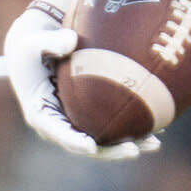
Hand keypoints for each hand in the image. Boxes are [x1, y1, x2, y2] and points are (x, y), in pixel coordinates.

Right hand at [0, 4, 158, 162]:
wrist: (37, 51)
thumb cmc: (33, 46)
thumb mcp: (33, 42)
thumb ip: (51, 41)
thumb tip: (71, 40)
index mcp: (41, 114)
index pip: (58, 133)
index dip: (74, 142)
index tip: (91, 147)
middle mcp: (59, 125)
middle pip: (86, 145)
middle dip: (111, 151)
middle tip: (134, 149)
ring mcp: (76, 123)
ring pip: (104, 141)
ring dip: (128, 144)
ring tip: (154, 143)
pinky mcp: (89, 117)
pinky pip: (112, 127)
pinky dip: (132, 129)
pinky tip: (158, 127)